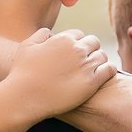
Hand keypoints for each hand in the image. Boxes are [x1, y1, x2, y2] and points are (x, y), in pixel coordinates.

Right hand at [0, 29, 114, 119]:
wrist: (25, 97)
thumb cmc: (22, 73)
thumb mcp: (27, 46)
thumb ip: (41, 34)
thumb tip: (53, 34)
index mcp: (63, 39)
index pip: (79, 35)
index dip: (76, 43)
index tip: (72, 54)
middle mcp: (77, 50)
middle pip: (94, 42)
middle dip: (89, 50)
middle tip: (84, 62)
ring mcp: (86, 66)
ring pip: (103, 56)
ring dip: (99, 60)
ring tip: (93, 70)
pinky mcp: (92, 83)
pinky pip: (110, 70)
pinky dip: (108, 70)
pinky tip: (102, 75)